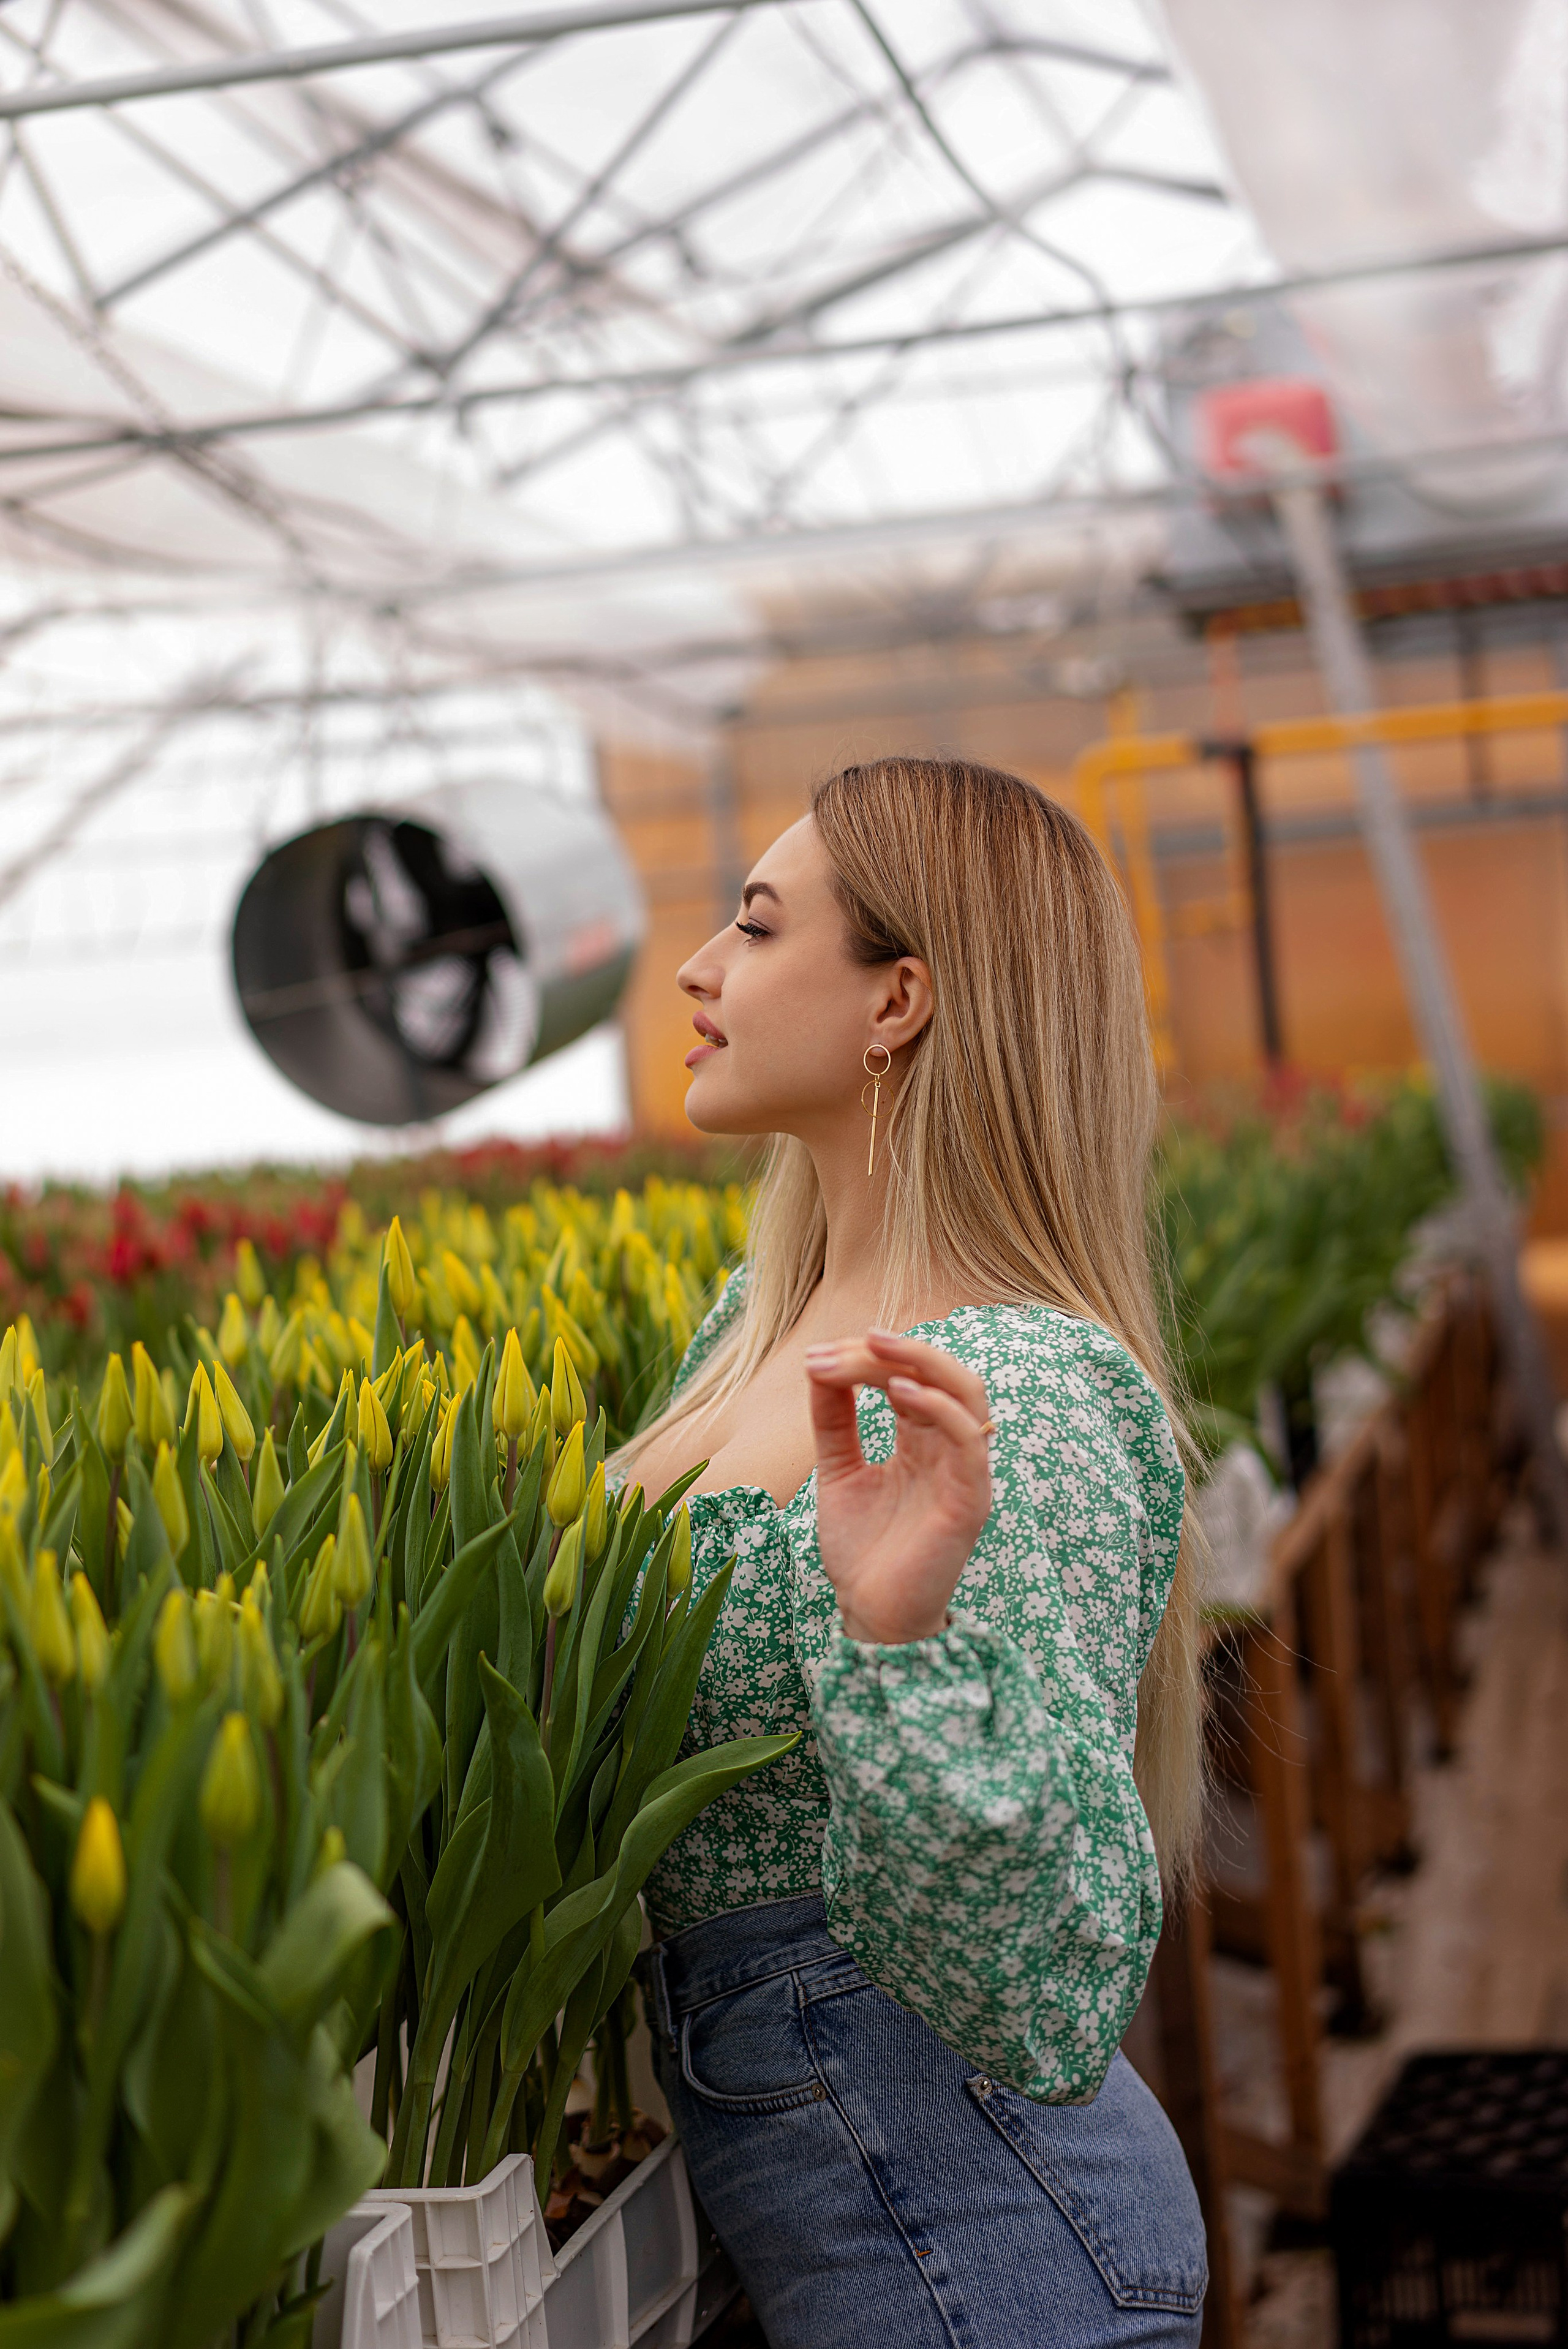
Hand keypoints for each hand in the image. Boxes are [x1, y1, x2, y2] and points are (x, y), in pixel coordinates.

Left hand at [804, 1329, 993, 1645]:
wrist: (869, 1614)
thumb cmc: (862, 1549)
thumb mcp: (838, 1471)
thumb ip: (834, 1421)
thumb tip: (817, 1362)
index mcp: (924, 1442)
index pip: (911, 1378)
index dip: (869, 1359)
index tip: (817, 1358)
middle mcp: (950, 1450)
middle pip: (945, 1375)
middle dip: (902, 1349)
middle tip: (857, 1337)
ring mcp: (965, 1473)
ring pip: (967, 1394)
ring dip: (924, 1362)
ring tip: (876, 1349)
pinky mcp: (970, 1501)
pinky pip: (969, 1440)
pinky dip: (939, 1407)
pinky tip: (898, 1393)